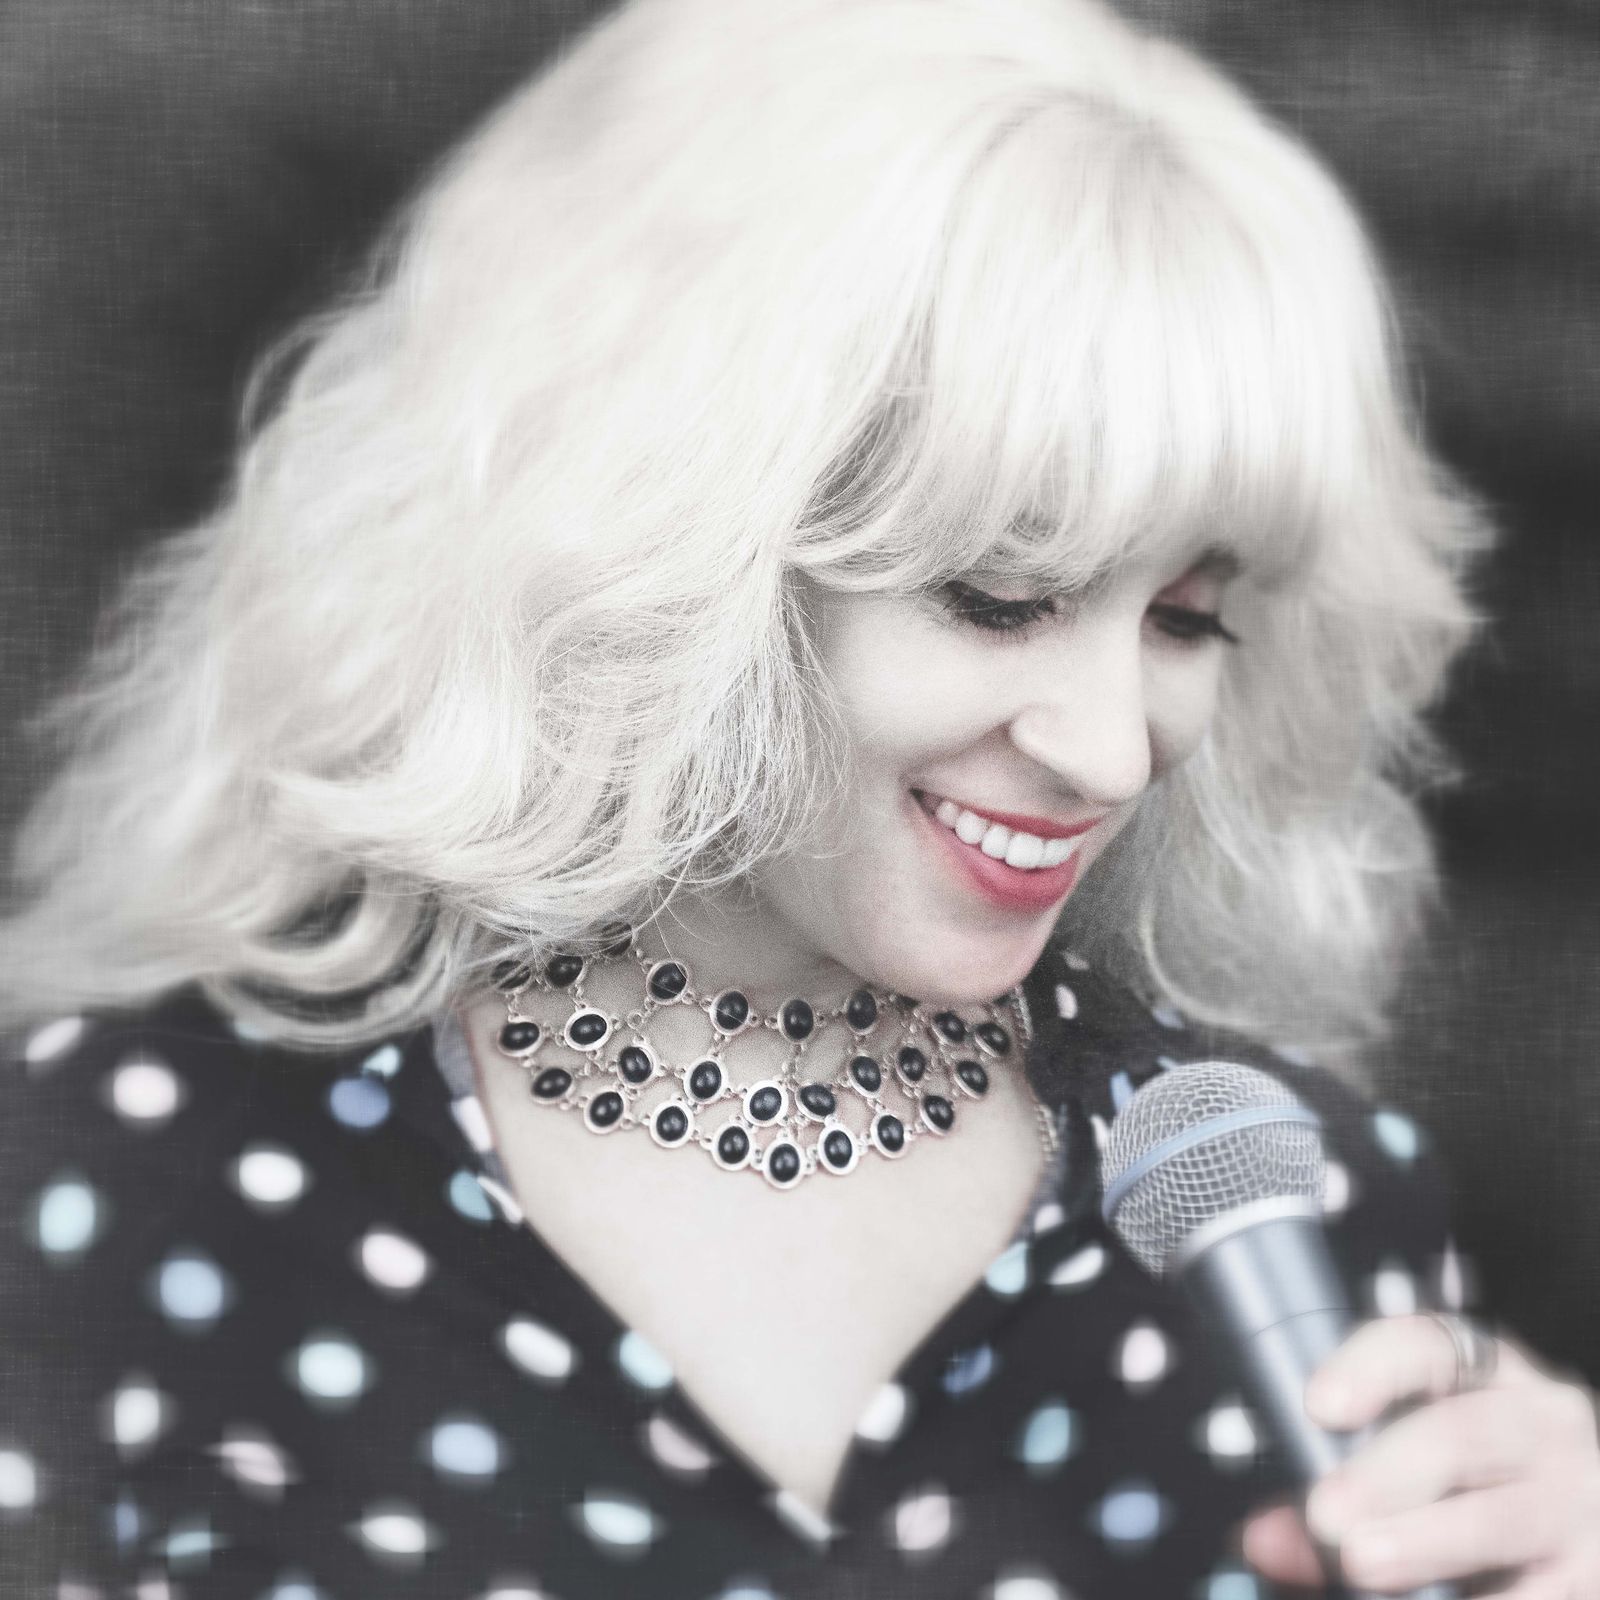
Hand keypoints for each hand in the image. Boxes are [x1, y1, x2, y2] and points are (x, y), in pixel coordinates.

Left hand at [1240, 1313, 1599, 1595]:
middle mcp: (1540, 1421)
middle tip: (1325, 1516)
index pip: (1425, 1344)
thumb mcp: (1408, 1456)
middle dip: (1382, 1477)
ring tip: (1360, 1562)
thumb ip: (1330, 1486)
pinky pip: (1536, 1594)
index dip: (1369, 1369)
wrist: (1576, 1522)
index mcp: (1484, 1370)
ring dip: (1423, 1544)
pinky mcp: (1594, 1572)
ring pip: (1496, 1518)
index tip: (1318, 1404)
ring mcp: (1577, 1499)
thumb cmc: (1473, 1478)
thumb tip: (1264, 1538)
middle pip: (1457, 1436)